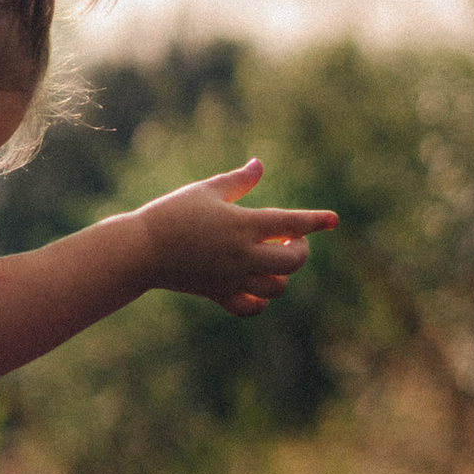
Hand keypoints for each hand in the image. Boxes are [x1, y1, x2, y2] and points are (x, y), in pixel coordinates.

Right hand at [133, 159, 336, 315]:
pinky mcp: (218, 294)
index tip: (333, 219)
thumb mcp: (206, 190)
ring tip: (271, 258)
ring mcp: (232, 279)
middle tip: (288, 238)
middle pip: (292, 262)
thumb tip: (259, 165)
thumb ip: (238, 180)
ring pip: (276, 288)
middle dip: (300, 249)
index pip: (291, 223)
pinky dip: (260, 301)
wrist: (140, 250)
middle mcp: (242, 256)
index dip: (316, 220)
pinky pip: (250, 308)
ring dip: (282, 274)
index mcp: (242, 225)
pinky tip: (256, 286)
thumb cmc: (172, 213)